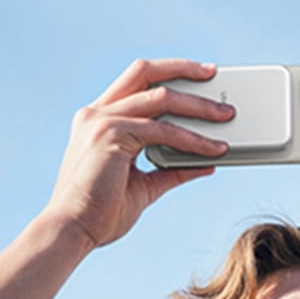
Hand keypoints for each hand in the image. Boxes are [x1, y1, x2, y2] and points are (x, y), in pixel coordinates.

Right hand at [45, 58, 234, 247]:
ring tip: (225, 117)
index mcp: (98, 120)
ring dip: (198, 106)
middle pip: (145, 71)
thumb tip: (205, 164)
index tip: (197, 76)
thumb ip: (171, 170)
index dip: (168, 74)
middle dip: (183, 69)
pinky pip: (163, 130)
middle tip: (214, 75)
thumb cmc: (101, 212)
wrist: (74, 230)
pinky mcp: (112, 135)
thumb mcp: (144, 185)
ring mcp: (102, 121)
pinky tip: (212, 149)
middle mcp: (97, 113)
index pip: (136, 82)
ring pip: (161, 98)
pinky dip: (192, 139)